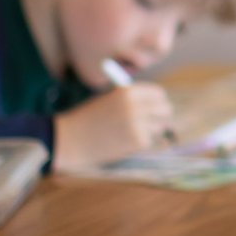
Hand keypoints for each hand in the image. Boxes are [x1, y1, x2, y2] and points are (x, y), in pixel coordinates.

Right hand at [53, 83, 174, 170]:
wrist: (69, 140)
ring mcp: (138, 124)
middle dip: (160, 116)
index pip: (158, 94)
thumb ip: (133, 101)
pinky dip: (140, 143)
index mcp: (128, 92)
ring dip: (150, 131)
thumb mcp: (109, 101)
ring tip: (128, 134)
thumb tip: (159, 105)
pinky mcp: (138, 141)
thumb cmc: (88, 119)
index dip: (157, 102)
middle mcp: (136, 106)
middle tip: (152, 123)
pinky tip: (122, 143)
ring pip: (159, 127)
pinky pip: (149, 141)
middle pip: (166, 109)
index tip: (154, 108)